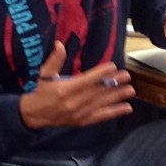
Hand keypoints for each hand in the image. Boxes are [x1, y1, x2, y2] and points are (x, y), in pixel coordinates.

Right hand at [18, 41, 135, 128]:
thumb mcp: (44, 74)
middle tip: (127, 76)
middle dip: (113, 84)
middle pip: (96, 92)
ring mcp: (78, 113)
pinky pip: (100, 117)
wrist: (34, 115)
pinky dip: (114, 113)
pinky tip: (126, 108)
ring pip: (101, 104)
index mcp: (64, 90)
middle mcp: (73, 103)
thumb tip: (59, 44)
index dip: (100, 74)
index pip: (85, 81)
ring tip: (130, 90)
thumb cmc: (41, 92)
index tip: (112, 66)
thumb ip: (54, 60)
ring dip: (117, 97)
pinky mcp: (82, 121)